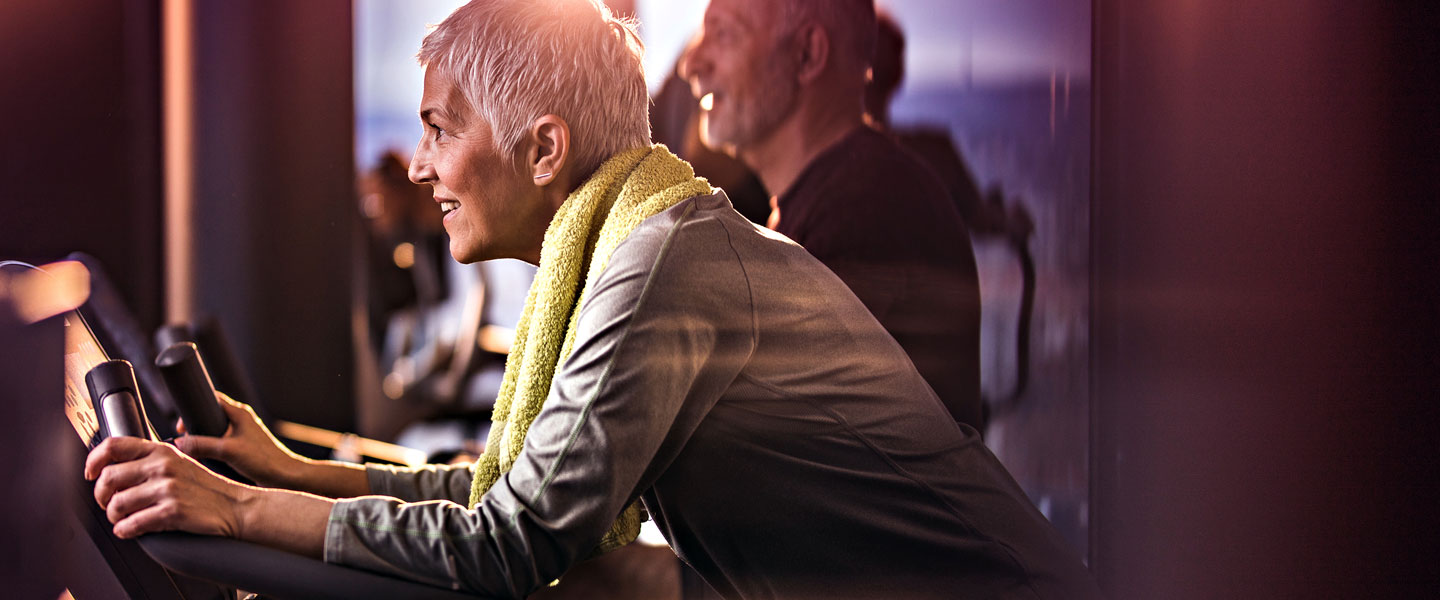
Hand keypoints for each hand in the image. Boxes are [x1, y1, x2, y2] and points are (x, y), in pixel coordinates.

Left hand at [85, 436, 251, 538]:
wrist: (236, 507)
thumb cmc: (206, 488)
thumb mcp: (180, 462)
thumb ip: (151, 460)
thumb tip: (114, 468)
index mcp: (161, 451)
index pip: (113, 446)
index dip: (94, 460)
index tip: (90, 474)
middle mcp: (162, 466)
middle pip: (108, 477)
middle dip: (101, 496)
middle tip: (108, 504)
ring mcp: (167, 489)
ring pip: (116, 504)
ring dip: (114, 517)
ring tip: (122, 519)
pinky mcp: (172, 512)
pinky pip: (132, 524)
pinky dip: (125, 531)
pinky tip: (130, 530)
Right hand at [175, 393, 305, 488]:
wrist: (285, 477)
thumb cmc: (263, 460)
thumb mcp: (228, 451)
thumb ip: (203, 445)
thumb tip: (178, 443)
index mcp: (239, 413)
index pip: (212, 399)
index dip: (194, 407)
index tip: (182, 425)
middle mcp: (241, 421)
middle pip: (211, 416)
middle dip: (196, 426)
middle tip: (185, 440)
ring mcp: (242, 434)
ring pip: (215, 432)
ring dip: (203, 440)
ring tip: (193, 451)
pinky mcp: (243, 448)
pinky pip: (221, 444)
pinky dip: (211, 449)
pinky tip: (206, 460)